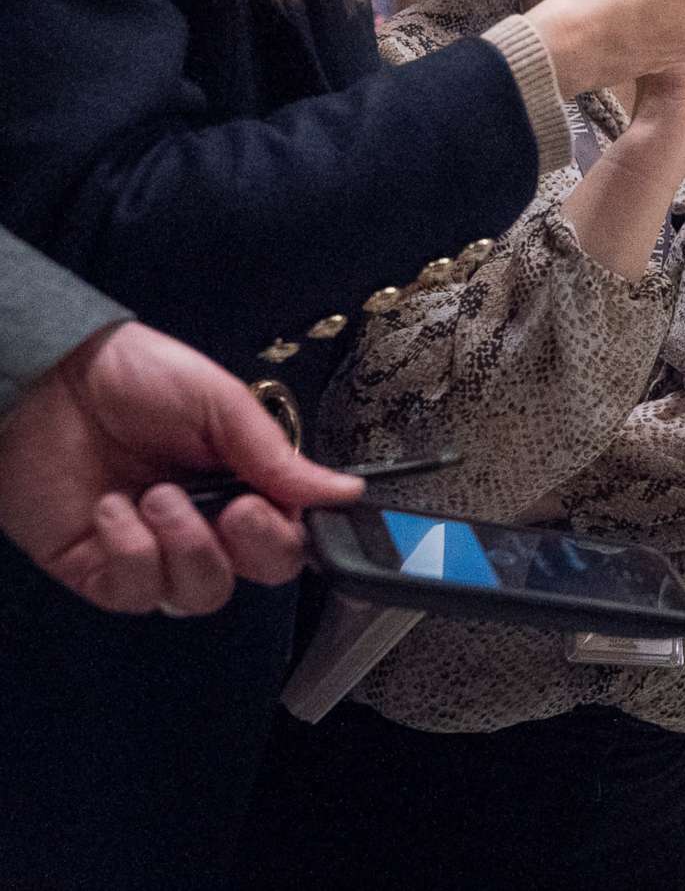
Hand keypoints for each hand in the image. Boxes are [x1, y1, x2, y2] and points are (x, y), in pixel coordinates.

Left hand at [0, 322, 362, 613]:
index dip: (283, 538)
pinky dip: (130, 554)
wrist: (51, 377)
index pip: (286, 541)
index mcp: (242, 485)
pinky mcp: (97, 569)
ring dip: (184, 548)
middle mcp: (202, 524)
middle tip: (228, 508)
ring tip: (156, 497)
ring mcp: (150, 550)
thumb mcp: (221, 404)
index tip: (262, 507)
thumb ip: (278, 456)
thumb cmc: (135, 377)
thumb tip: (344, 490)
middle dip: (246, 548)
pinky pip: (134, 594)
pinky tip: (114, 510)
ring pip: (197, 595)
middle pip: (252, 578)